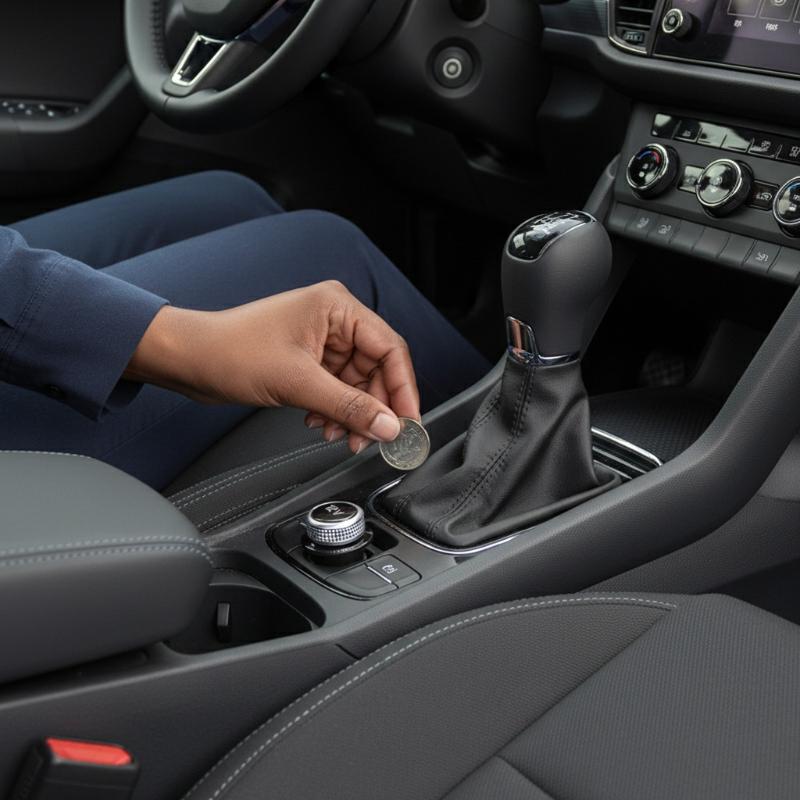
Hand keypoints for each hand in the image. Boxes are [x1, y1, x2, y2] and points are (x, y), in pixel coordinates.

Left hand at [124, 281, 419, 453]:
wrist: (188, 360)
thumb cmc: (231, 352)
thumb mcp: (298, 383)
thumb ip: (349, 407)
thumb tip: (389, 426)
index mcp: (338, 308)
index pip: (390, 349)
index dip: (403, 390)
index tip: (409, 423)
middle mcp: (334, 320)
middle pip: (377, 370)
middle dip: (374, 408)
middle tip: (374, 439)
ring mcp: (321, 340)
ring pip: (357, 384)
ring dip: (352, 414)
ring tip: (342, 436)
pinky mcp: (308, 360)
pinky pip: (337, 389)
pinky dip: (335, 411)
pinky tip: (322, 425)